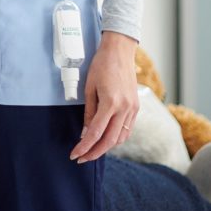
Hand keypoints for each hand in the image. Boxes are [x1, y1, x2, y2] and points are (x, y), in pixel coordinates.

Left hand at [70, 31, 138, 163]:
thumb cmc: (101, 65)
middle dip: (95, 152)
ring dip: (107, 147)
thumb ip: (89, 112)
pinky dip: (116, 137)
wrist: (120, 51)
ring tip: (92, 149)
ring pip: (121, 137)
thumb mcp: (89, 88)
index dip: (84, 147)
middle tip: (82, 158)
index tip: (75, 155)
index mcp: (111, 103)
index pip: (96, 133)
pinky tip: (106, 138)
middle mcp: (125, 109)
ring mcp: (133, 109)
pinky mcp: (136, 107)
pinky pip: (127, 129)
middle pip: (110, 141)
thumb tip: (85, 132)